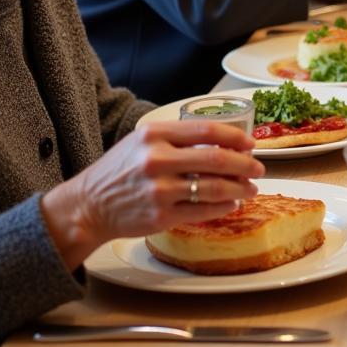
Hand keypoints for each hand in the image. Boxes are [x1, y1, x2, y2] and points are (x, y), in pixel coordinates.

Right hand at [42, 120, 264, 258]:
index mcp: (154, 135)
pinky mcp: (161, 216)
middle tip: (258, 167)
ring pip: (214, 188)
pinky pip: (203, 211)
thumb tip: (224, 140)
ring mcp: (159, 191)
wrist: (87, 206)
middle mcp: (157, 160)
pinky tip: (232, 203)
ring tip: (251, 187)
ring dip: (240, 188)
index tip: (250, 143)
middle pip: (216, 160)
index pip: (206, 130)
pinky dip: (224, 206)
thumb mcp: (142, 141)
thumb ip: (177, 138)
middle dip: (245, 164)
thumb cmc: (120, 170)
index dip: (235, 137)